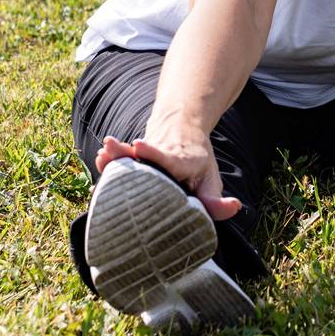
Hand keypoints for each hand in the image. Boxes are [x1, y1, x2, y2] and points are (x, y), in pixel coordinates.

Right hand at [94, 124, 242, 220]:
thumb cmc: (196, 163)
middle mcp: (161, 156)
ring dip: (116, 152)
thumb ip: (215, 199)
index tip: (139, 146)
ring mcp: (145, 155)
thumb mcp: (210, 179)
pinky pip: (122, 158)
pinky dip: (111, 158)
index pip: (167, 157)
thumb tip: (233, 207)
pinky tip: (101, 157)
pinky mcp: (134, 156)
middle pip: (142, 157)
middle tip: (109, 148)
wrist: (183, 128)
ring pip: (129, 154)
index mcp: (181, 162)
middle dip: (125, 153)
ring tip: (104, 150)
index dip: (153, 152)